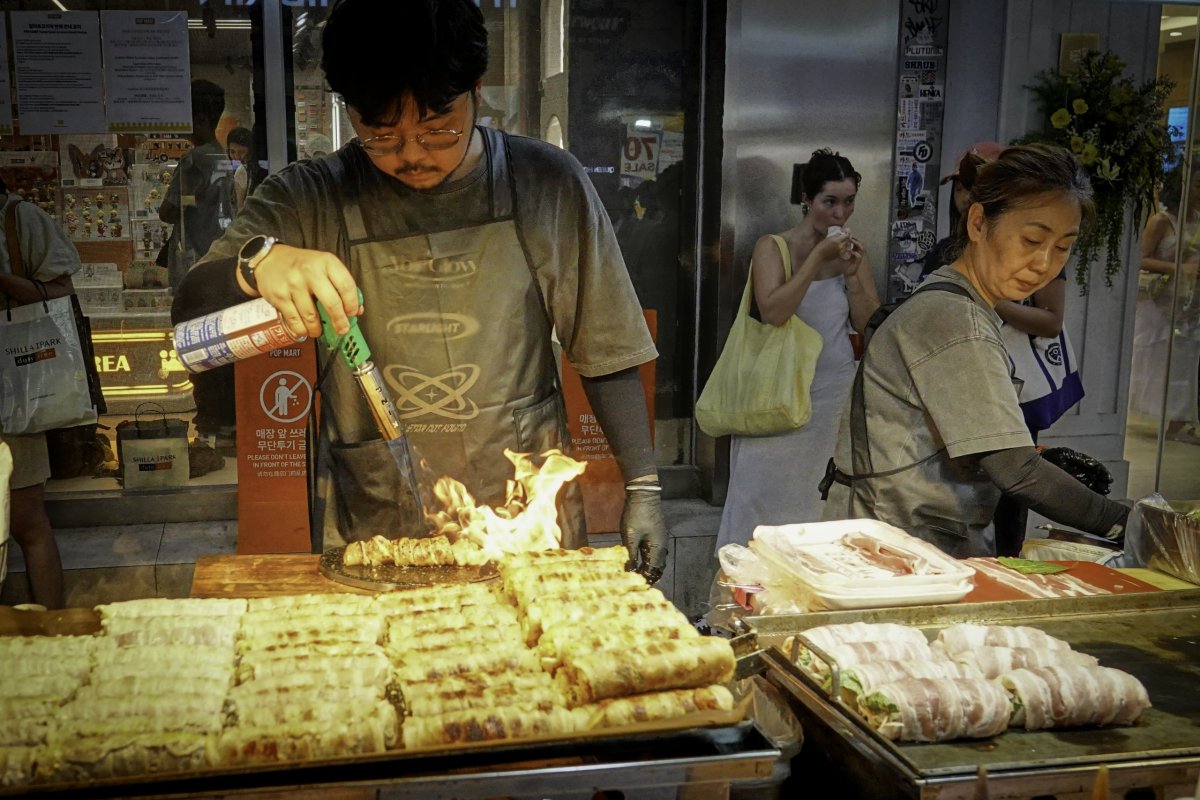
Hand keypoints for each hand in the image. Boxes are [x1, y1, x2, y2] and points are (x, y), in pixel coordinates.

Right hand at [242, 243, 361, 338]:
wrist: (269, 260)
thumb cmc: (302, 265)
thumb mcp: (324, 266)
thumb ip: (340, 285)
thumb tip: (357, 310)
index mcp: (326, 262)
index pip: (346, 285)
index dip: (352, 303)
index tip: (352, 314)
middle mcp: (310, 271)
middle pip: (331, 303)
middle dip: (339, 321)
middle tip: (342, 329)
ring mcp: (293, 284)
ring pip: (311, 316)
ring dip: (318, 329)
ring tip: (319, 331)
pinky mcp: (279, 296)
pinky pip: (294, 320)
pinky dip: (302, 330)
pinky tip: (305, 330)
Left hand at [620, 482, 668, 584]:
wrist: (643, 495)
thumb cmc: (636, 515)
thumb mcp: (630, 537)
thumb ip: (630, 555)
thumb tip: (628, 570)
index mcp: (657, 548)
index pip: (653, 570)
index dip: (646, 579)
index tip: (637, 586)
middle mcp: (661, 545)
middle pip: (658, 566)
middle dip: (650, 575)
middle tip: (639, 582)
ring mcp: (659, 538)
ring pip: (656, 558)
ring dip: (649, 566)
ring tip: (638, 573)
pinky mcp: (655, 533)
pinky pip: (654, 550)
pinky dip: (648, 558)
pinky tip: (638, 559)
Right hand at [813, 232, 850, 262]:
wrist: (818, 256)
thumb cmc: (820, 247)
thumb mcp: (827, 239)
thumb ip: (835, 236)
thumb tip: (839, 233)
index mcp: (837, 241)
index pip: (846, 236)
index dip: (847, 233)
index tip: (846, 231)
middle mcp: (840, 246)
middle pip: (848, 240)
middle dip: (847, 237)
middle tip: (845, 235)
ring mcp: (840, 251)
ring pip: (847, 245)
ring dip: (846, 242)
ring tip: (843, 240)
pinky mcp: (839, 255)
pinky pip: (844, 250)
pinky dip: (844, 247)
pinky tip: (840, 246)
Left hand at [839, 236, 865, 275]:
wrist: (848, 274)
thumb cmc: (845, 266)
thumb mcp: (842, 256)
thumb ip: (841, 250)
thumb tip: (835, 244)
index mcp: (855, 251)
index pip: (856, 241)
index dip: (853, 237)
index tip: (848, 233)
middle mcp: (858, 253)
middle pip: (860, 242)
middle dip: (856, 238)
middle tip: (850, 235)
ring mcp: (859, 257)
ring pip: (861, 247)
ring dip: (856, 243)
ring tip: (851, 240)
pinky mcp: (858, 262)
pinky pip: (859, 256)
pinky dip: (855, 253)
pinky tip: (851, 251)